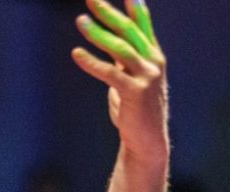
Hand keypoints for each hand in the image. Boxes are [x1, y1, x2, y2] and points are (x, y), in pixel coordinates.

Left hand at [72, 0, 168, 163]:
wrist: (147, 140)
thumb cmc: (135, 111)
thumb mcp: (129, 82)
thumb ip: (122, 64)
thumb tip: (107, 50)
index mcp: (152, 58)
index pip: (142, 27)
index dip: (134, 9)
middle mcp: (153, 62)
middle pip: (128, 31)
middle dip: (109, 13)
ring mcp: (146, 76)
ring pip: (120, 48)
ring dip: (98, 33)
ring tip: (80, 21)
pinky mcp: (135, 92)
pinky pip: (110, 73)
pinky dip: (92, 62)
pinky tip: (76, 54)